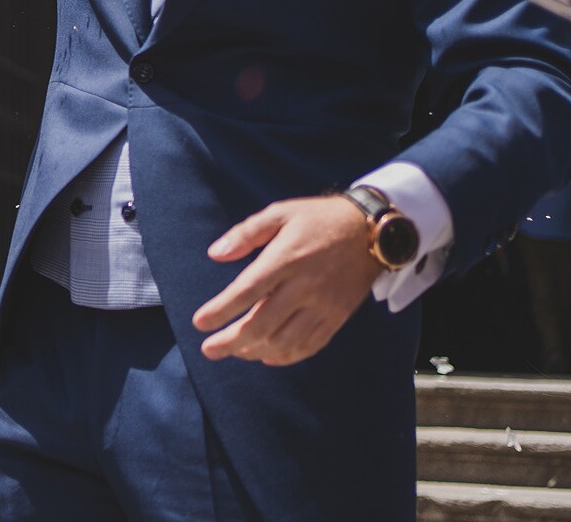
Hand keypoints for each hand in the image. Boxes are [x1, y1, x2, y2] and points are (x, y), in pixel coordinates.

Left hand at [193, 195, 385, 365]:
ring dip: (256, 351)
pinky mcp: (338, 317)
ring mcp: (323, 305)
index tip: (199, 323)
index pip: (246, 292)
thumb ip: (245, 233)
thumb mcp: (279, 213)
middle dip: (231, 341)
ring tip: (236, 352)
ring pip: (285, 340)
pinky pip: (311, 345)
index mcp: (286, 259)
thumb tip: (215, 254)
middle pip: (262, 324)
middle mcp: (304, 286)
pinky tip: (268, 356)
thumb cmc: (318, 219)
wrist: (371, 231)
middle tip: (209, 350)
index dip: (221, 311)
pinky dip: (287, 356)